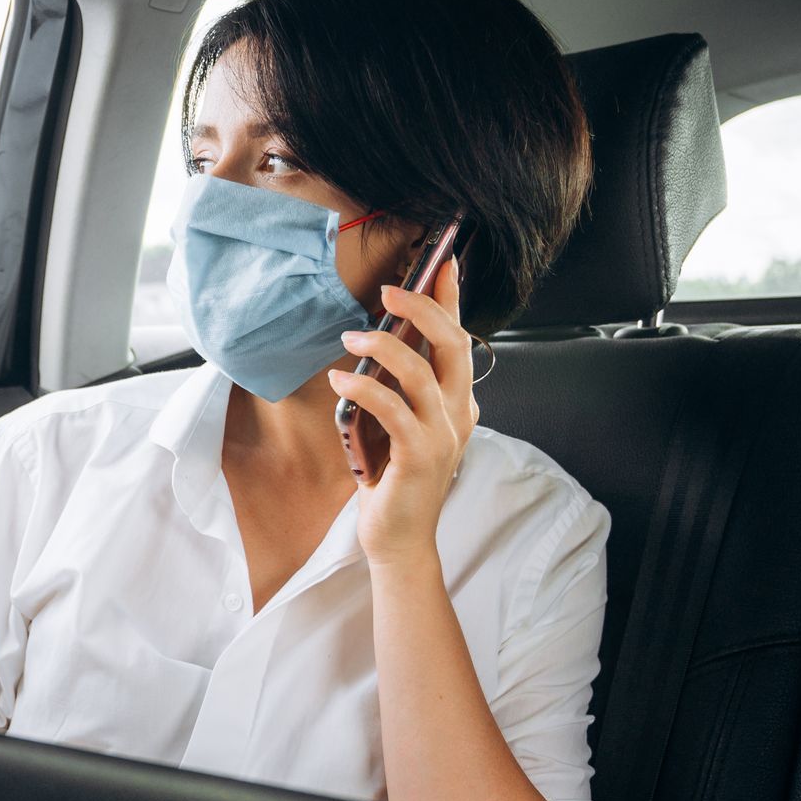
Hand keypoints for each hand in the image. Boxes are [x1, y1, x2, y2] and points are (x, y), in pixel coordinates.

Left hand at [326, 256, 476, 565]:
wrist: (399, 538)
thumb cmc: (393, 479)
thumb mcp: (398, 424)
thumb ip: (398, 389)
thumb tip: (376, 342)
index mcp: (457, 402)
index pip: (459, 339)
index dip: (452, 299)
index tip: (443, 262)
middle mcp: (458, 413)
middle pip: (452, 344)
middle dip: (423, 307)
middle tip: (390, 288)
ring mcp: (443, 435)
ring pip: (420, 372)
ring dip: (383, 345)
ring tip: (350, 337)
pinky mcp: (420, 456)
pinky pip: (393, 409)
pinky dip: (365, 388)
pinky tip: (341, 380)